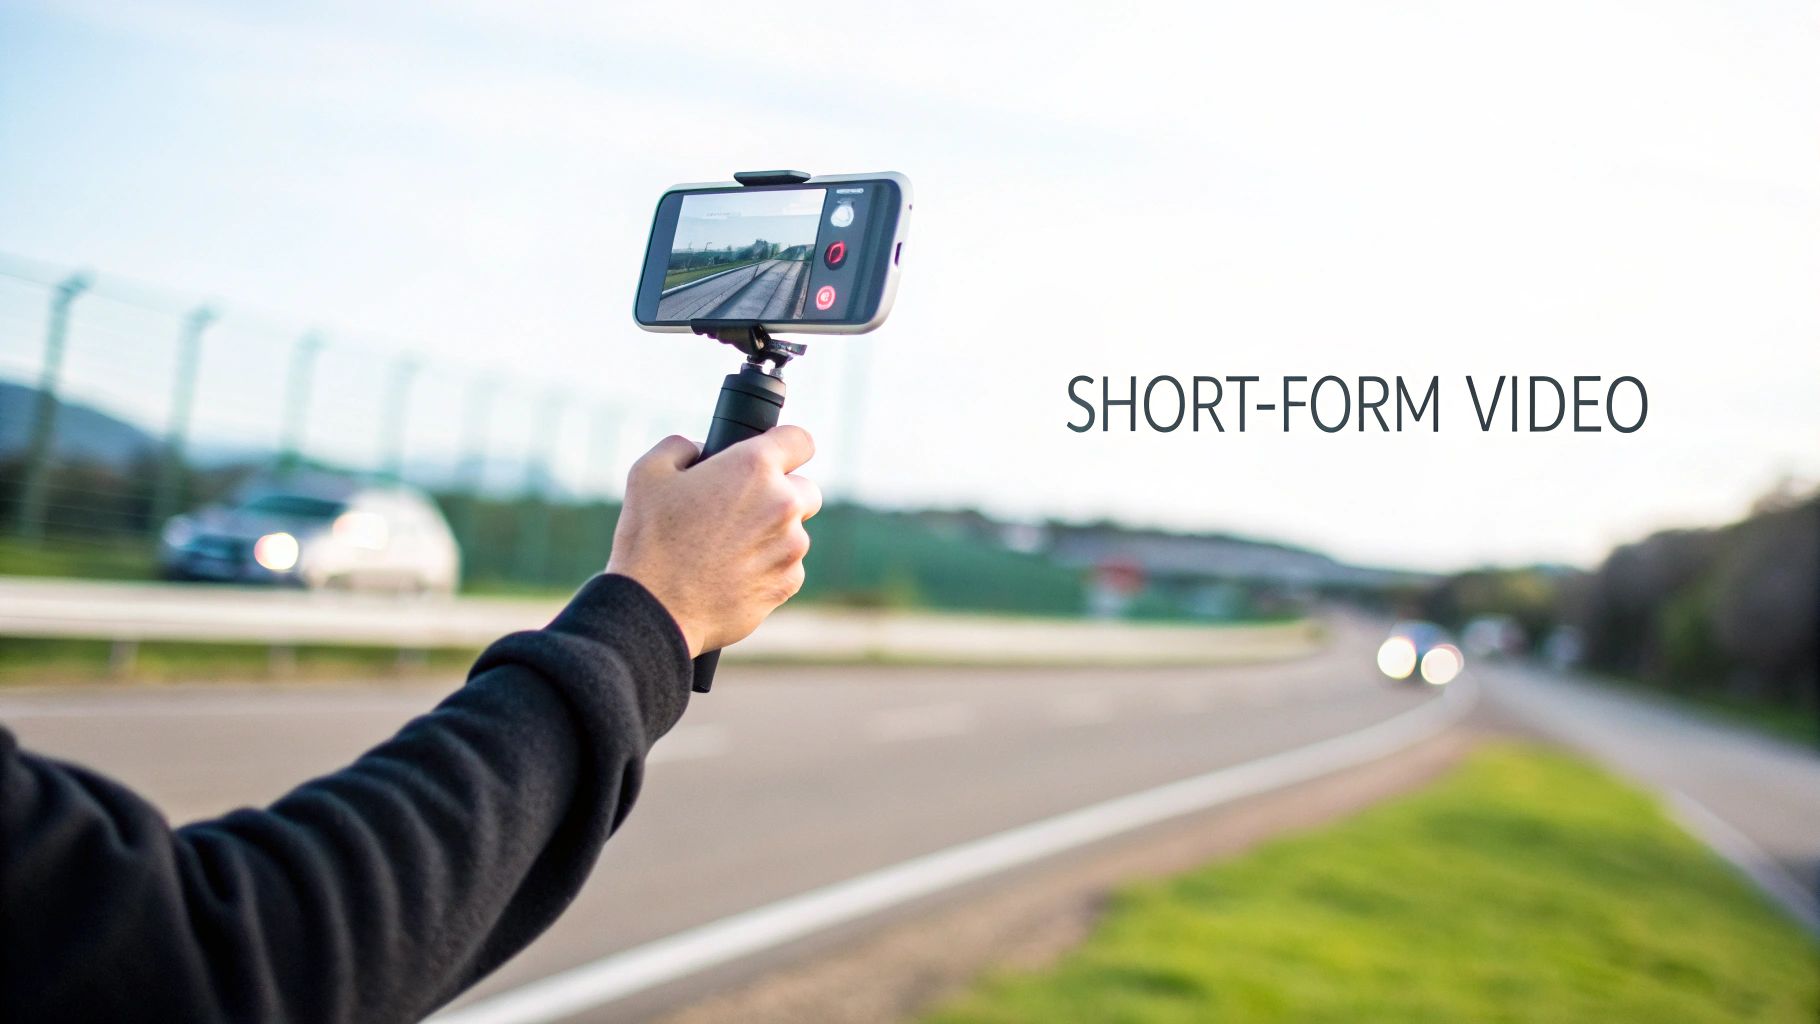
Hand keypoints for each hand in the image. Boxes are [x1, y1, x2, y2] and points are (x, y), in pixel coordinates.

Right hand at [606, 428, 821, 657]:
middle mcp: (782, 504)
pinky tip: (731, 574)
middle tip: (740, 511)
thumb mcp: (648, 473)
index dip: (786, 447)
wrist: (654, 610)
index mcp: (753, 468)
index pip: (800, 440)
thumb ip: (681, 447)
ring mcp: (791, 547)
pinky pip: (788, 567)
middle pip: (805, 489)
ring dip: (772, 535)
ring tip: (725, 549)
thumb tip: (700, 451)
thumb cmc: (648, 541)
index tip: (775, 458)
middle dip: (780, 495)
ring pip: (795, 532)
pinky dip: (768, 568)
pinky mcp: (788, 583)